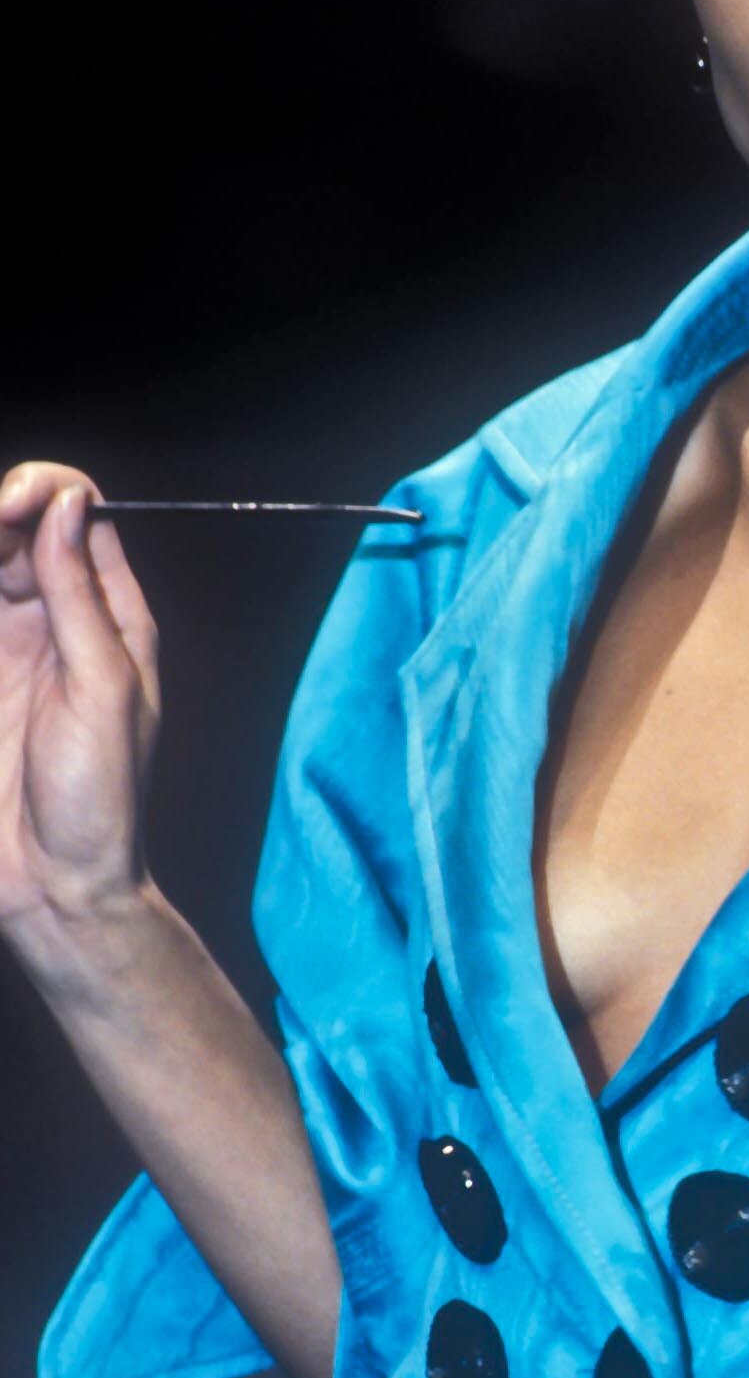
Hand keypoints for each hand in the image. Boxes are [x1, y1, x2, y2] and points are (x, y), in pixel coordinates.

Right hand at [0, 463, 161, 964]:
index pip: (79, 514)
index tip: (10, 508)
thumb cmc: (100, 798)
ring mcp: (0, 645)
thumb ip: (80, 596)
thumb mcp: (104, 689)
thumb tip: (69, 506)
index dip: (44, 491)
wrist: (54, 885)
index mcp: (109, 615)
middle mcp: (50, 618)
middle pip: (12, 529)